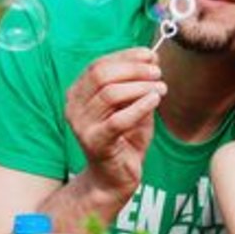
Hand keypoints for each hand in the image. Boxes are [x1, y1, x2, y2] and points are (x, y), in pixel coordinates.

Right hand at [65, 47, 165, 201]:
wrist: (114, 178)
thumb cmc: (124, 139)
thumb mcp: (131, 105)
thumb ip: (137, 82)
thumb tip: (151, 56)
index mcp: (78, 93)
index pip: (98, 65)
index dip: (126, 56)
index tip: (150, 55)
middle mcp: (74, 107)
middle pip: (101, 75)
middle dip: (133, 70)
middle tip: (157, 73)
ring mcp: (81, 125)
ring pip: (110, 94)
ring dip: (140, 87)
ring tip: (161, 88)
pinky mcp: (94, 142)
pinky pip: (118, 120)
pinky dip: (139, 106)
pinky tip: (155, 100)